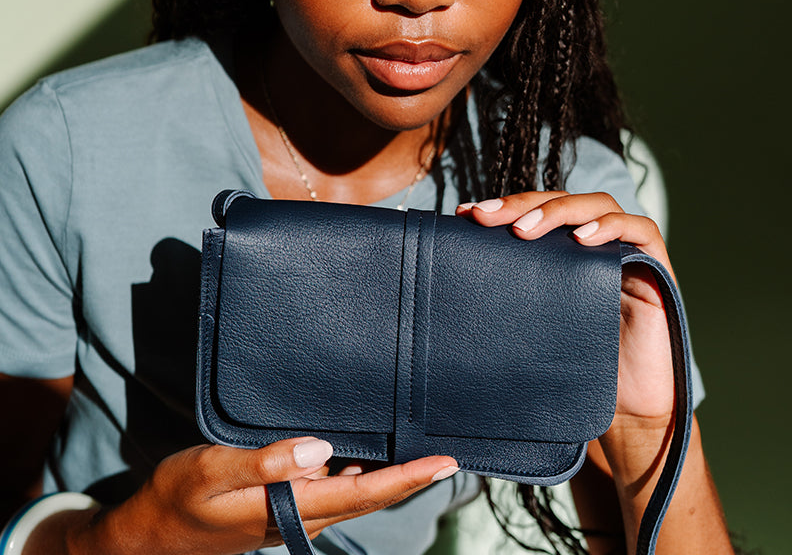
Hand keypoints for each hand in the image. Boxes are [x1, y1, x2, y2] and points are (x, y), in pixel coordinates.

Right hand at [59, 437, 457, 554]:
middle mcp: (302, 514)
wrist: (152, 533)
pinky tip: (364, 456)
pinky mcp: (284, 507)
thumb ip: (266, 462)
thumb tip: (320, 450)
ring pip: (355, 494)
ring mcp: (294, 514)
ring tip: (417, 450)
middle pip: (369, 496)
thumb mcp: (214, 470)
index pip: (364, 493)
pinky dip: (359, 475)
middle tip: (447, 453)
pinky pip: (334, 491)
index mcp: (293, 507)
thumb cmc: (179, 497)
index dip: (408, 478)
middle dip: (411, 477)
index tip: (444, 462)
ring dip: (389, 477)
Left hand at [456, 192, 674, 422]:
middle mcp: (596, 242)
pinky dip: (610, 227)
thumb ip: (515, 290)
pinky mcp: (657, 266)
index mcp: (566, 249)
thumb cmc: (577, 363)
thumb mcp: (536, 320)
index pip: (536, 210)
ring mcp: (627, 250)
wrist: (626, 407)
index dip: (504, 206)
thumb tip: (453, 272)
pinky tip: (582, 239)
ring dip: (558, 211)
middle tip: (486, 218)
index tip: (466, 215)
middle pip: (561, 201)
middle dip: (521, 204)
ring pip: (597, 204)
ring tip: (523, 232)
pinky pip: (640, 231)